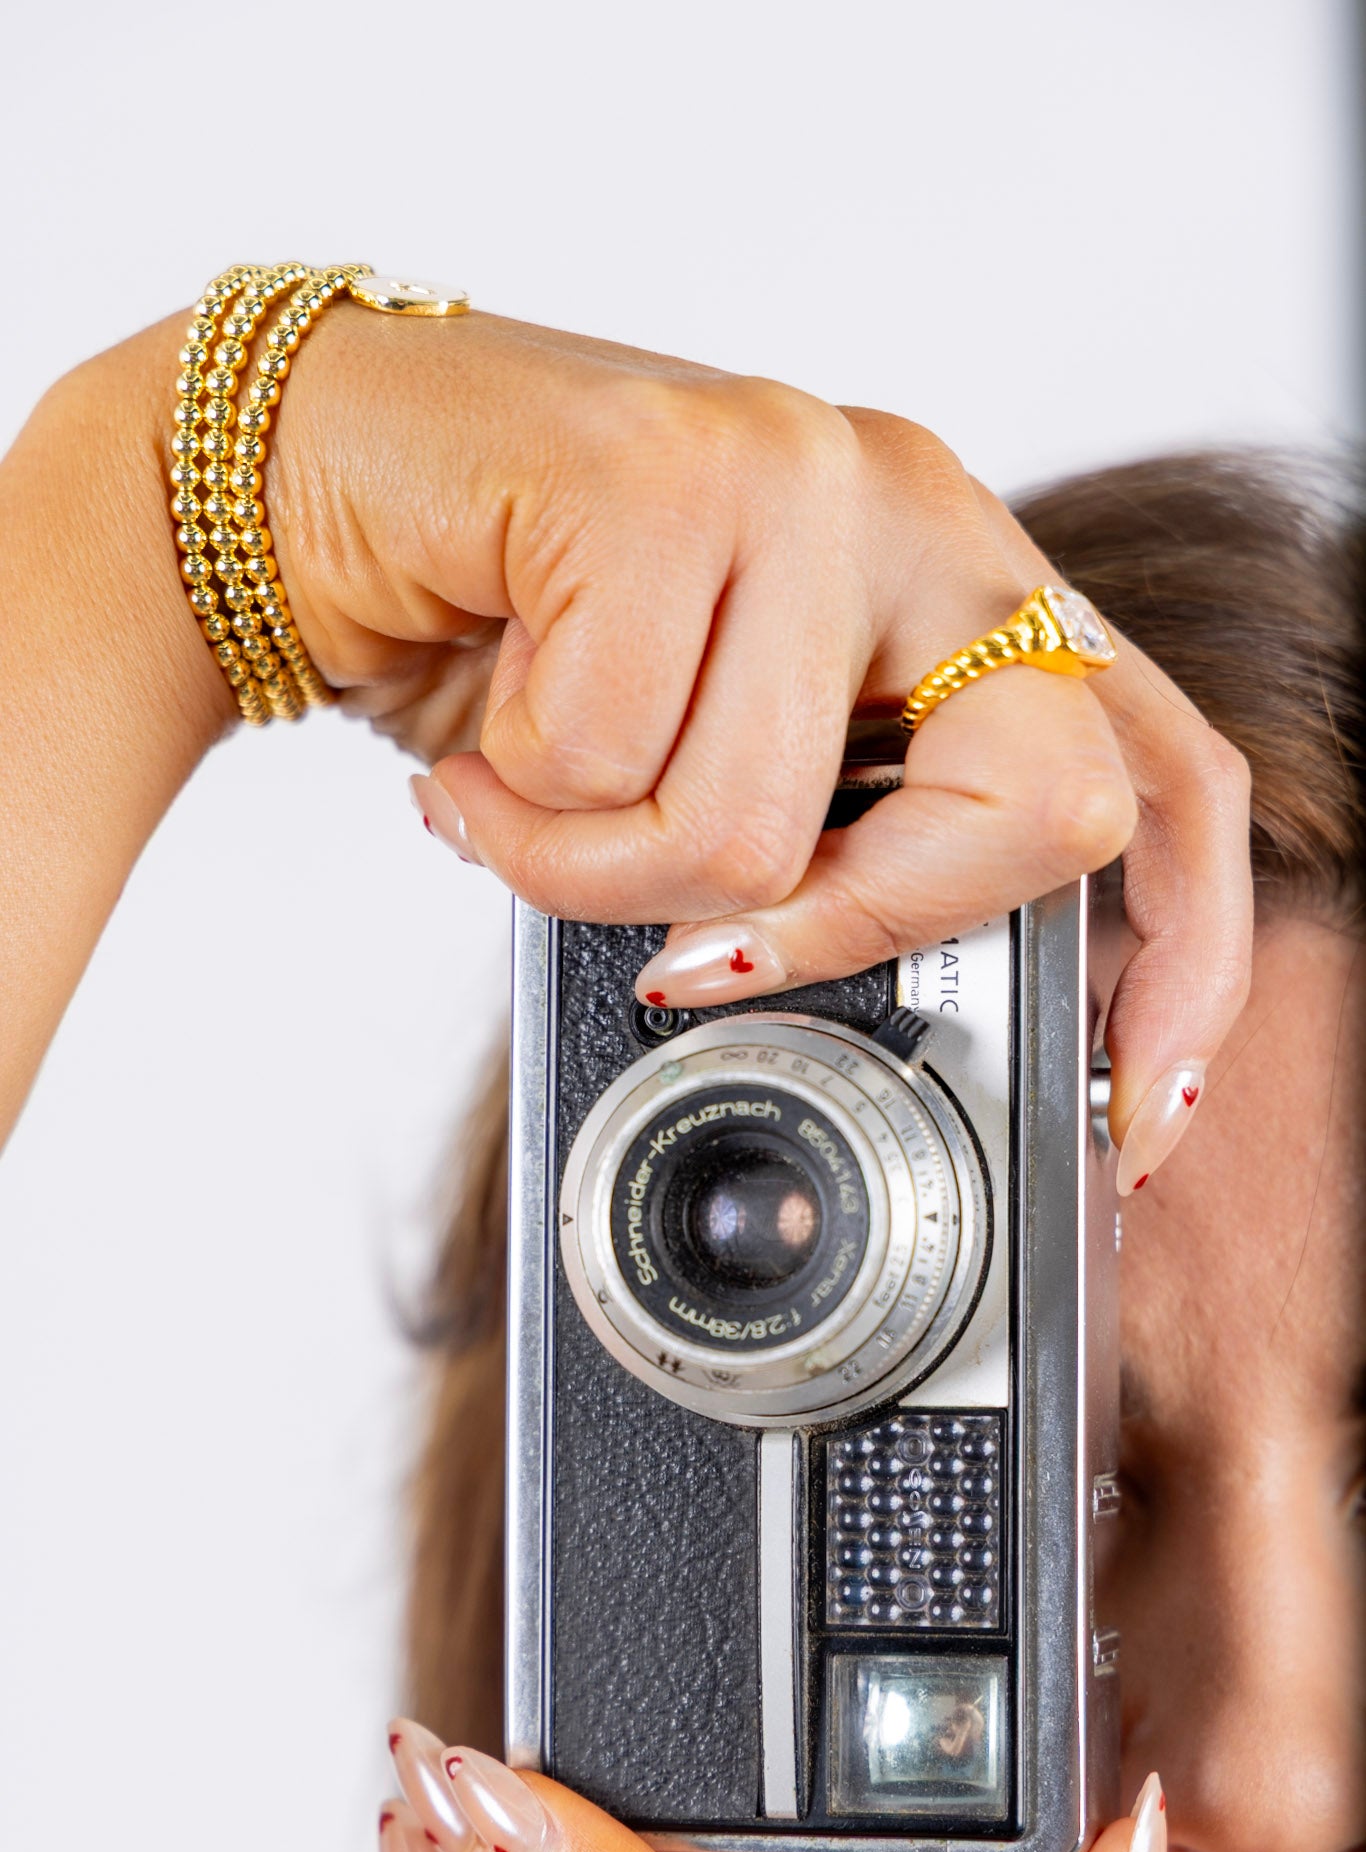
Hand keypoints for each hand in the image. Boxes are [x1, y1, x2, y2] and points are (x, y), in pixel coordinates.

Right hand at [268, 308, 1250, 1177]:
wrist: (302, 484)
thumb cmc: (507, 632)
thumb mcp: (703, 757)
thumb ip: (822, 848)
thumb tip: (850, 992)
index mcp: (959, 583)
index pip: (1164, 772)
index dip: (1184, 955)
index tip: (1132, 1110)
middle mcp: (918, 510)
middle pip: (1036, 814)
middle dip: (841, 928)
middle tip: (688, 943)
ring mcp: (806, 474)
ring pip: (766, 828)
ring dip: (596, 870)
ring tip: (516, 802)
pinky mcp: (671, 468)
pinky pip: (617, 759)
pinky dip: (515, 805)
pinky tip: (472, 745)